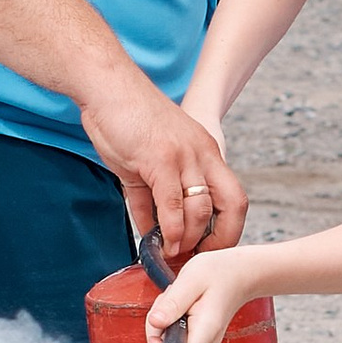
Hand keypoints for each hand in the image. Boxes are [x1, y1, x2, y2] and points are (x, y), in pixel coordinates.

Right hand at [78, 61, 249, 264]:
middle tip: (196, 258)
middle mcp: (203, 154)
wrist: (107, 85)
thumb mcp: (148, 161)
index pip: (234, 198)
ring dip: (188, 240)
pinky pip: (171, 205)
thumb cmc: (125, 120)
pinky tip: (159, 243)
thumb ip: (153, 198)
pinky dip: (169, 231)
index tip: (208, 249)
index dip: (229, 229)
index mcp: (206, 153)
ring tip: (172, 254)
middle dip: (219, 241)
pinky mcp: (160, 159)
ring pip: (201, 211)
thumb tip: (154, 232)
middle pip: (233, 206)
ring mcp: (184, 156)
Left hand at [146, 241, 261, 342]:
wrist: (239, 274)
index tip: (157, 323)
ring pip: (168, 342)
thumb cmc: (221, 274)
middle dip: (158, 324)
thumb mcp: (191, 280)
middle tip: (170, 300)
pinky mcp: (199, 339)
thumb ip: (172, 303)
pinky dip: (171, 319)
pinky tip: (183, 305)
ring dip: (164, 320)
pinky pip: (174, 336)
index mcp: (204, 331)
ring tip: (179, 299)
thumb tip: (154, 322)